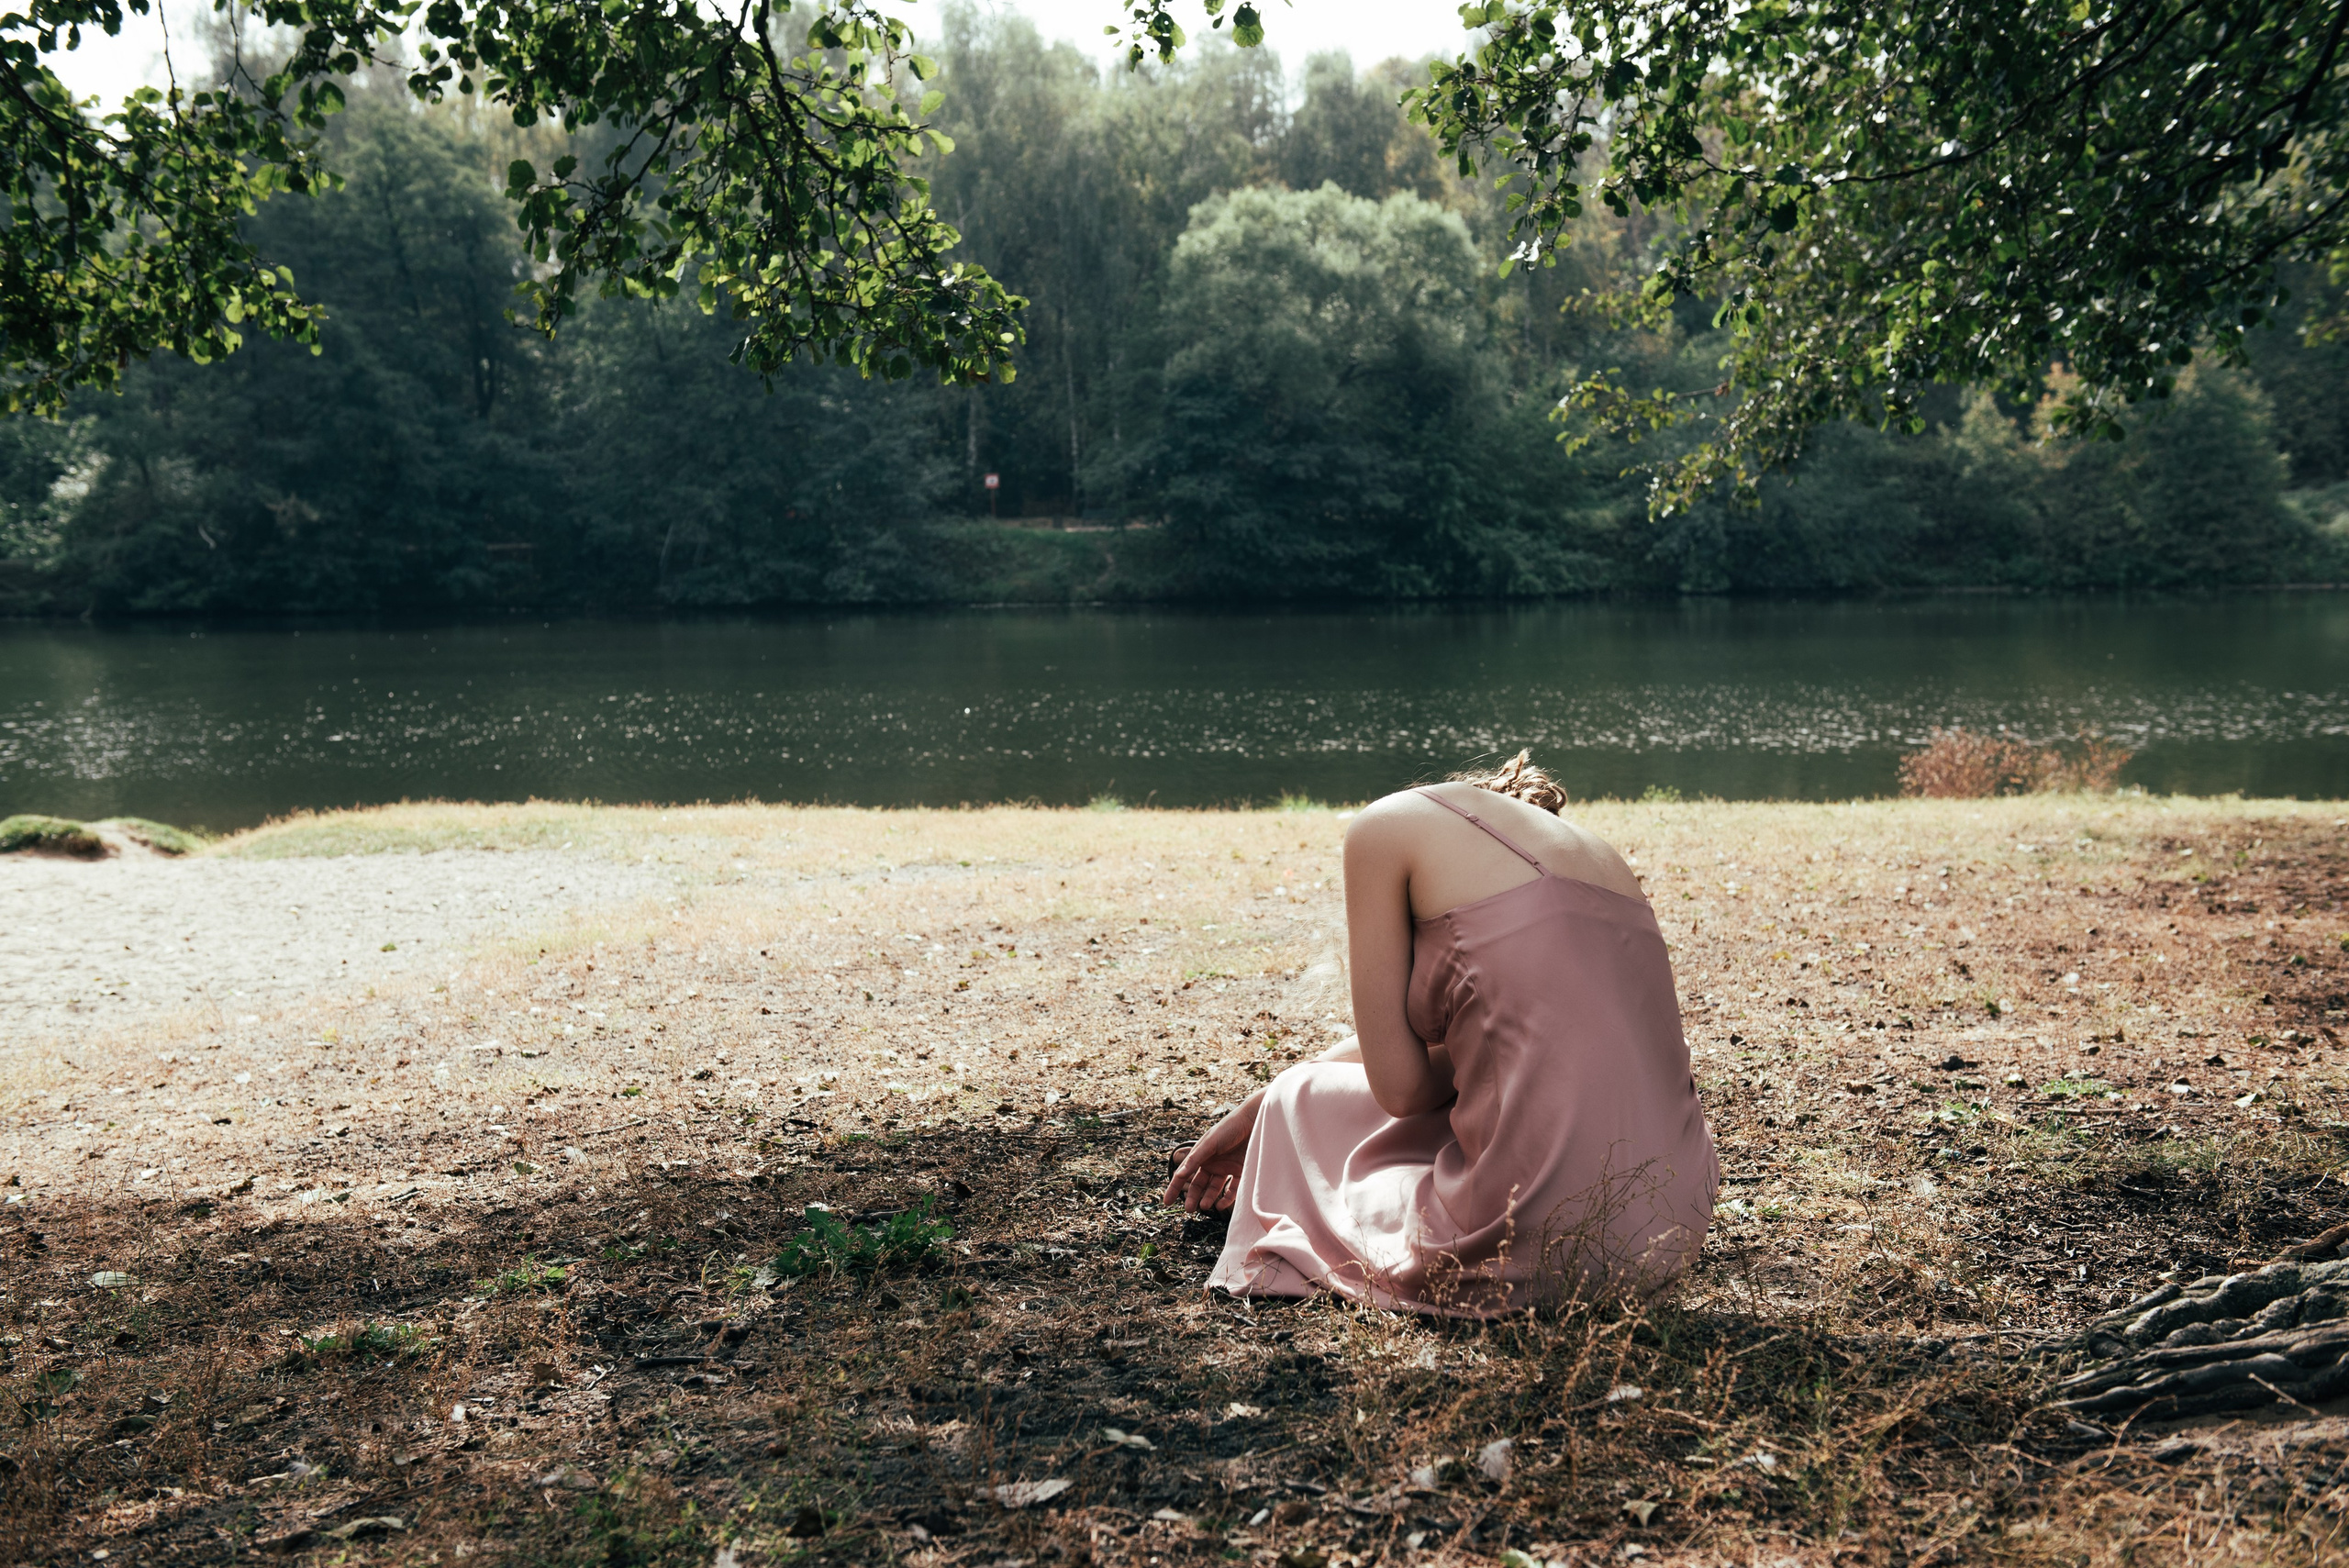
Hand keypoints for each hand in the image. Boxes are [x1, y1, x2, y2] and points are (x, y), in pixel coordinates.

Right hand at [1163, 1092, 1262, 1213]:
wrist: (1256, 1121)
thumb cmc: (1230, 1127)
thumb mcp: (1210, 1142)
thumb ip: (1195, 1159)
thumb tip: (1178, 1175)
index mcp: (1201, 1155)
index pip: (1185, 1174)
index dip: (1175, 1187)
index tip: (1167, 1202)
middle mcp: (1213, 1162)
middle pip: (1199, 1184)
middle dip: (1193, 1197)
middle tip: (1190, 1209)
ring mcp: (1227, 1167)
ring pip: (1215, 1188)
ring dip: (1209, 1198)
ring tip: (1205, 1207)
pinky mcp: (1242, 1171)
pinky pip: (1233, 1189)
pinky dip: (1227, 1198)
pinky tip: (1221, 1205)